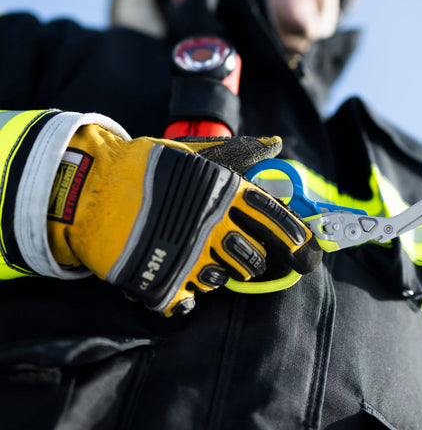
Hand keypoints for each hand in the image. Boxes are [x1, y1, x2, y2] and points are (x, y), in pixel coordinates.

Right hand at [47, 127, 321, 315]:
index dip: (293, 236)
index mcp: (224, 193)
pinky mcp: (164, 282)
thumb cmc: (149, 168)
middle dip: (252, 258)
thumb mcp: (197, 153)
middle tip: (237, 250)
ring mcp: (190, 257)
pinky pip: (191, 301)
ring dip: (219, 272)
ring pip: (225, 279)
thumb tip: (275, 143)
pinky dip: (189, 293)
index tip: (304, 249)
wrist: (93, 188)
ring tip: (199, 256)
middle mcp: (213, 226)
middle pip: (254, 259)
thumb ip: (240, 152)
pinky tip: (179, 277)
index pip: (272, 218)